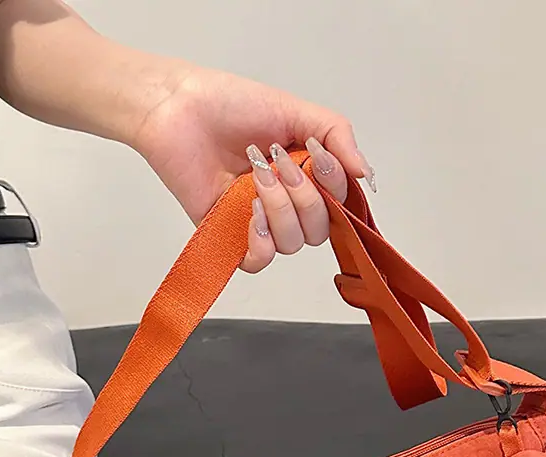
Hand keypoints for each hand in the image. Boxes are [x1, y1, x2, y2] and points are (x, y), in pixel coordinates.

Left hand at [133, 65, 375, 272]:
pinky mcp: (228, 234)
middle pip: (320, 231)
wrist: (180, 108)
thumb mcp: (298, 111)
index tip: (317, 157)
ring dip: (280, 210)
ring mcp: (258, 221)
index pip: (342, 205)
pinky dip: (260, 243)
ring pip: (292, 245)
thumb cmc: (231, 104)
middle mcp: (286, 203)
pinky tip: (250, 213)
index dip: (337, 188)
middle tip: (280, 165)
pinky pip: (258, 262)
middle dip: (305, 198)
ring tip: (257, 178)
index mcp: (306, 177)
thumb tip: (365, 175)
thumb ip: (339, 137)